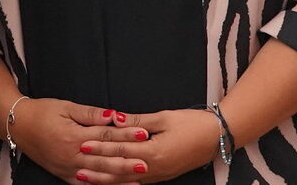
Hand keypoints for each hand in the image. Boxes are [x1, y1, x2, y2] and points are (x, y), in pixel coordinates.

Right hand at [8, 98, 147, 182]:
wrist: (18, 125)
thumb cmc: (42, 112)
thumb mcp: (66, 107)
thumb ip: (90, 114)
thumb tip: (113, 116)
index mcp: (73, 136)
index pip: (105, 136)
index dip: (125, 134)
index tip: (143, 133)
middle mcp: (71, 155)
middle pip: (104, 160)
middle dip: (127, 162)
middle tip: (147, 162)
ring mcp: (67, 168)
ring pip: (97, 176)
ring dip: (118, 178)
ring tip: (137, 178)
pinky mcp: (64, 175)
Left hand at [80, 108, 221, 183]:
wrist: (218, 137)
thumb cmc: (193, 124)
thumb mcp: (164, 117)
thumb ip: (138, 121)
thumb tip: (114, 118)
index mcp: (154, 151)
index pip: (121, 149)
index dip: (100, 147)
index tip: (82, 145)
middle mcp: (155, 168)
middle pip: (120, 169)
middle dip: (98, 168)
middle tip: (77, 166)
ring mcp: (159, 175)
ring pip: (127, 180)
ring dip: (106, 180)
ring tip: (87, 178)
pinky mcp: (163, 176)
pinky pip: (138, 182)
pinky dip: (122, 182)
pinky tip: (111, 183)